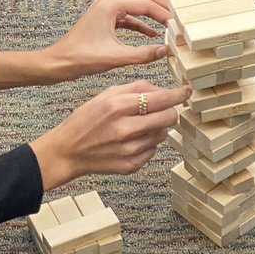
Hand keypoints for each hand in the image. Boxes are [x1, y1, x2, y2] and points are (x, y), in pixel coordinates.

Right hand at [29, 80, 190, 190]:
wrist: (68, 151)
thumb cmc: (85, 120)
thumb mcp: (105, 95)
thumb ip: (135, 88)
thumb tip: (161, 89)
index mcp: (118, 106)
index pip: (161, 99)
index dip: (178, 95)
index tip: (186, 92)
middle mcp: (126, 129)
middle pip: (169, 118)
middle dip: (170, 112)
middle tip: (164, 110)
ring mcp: (129, 150)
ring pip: (162, 135)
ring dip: (156, 129)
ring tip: (137, 127)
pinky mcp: (131, 165)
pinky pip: (153, 151)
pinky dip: (147, 144)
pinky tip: (130, 141)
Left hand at [42, 0, 172, 81]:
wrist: (59, 63)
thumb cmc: (81, 58)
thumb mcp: (116, 58)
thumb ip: (143, 54)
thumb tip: (165, 51)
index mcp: (110, 5)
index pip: (146, 4)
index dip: (164, 14)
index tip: (177, 25)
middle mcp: (108, 2)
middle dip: (161, 5)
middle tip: (177, 17)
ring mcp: (106, 10)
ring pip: (136, 5)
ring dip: (152, 13)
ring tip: (169, 25)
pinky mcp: (105, 20)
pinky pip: (128, 17)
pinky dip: (141, 23)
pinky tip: (152, 35)